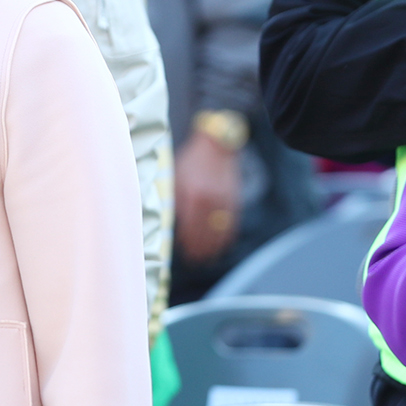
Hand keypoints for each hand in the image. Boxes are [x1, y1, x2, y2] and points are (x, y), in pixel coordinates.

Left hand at [174, 129, 242, 262]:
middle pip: (203, 232)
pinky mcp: (234, 200)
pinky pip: (232, 223)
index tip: (184, 251)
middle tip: (195, 260)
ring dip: (214, 247)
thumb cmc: (191, 161)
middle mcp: (208, 200)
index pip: (188, 226)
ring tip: (208, 258)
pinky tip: (223, 245)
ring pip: (219, 231)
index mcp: (191, 194)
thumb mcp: (176, 178)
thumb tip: (171, 222)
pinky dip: (227, 236)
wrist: (217, 145)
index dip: (187, 241)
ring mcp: (223, 201)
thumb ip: (175, 200)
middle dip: (199, 249)